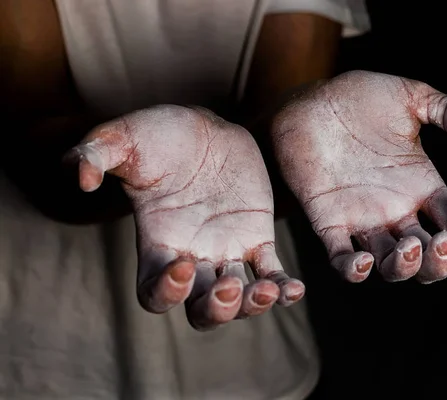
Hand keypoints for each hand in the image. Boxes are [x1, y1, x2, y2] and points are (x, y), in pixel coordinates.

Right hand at [66, 105, 304, 328]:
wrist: (202, 128)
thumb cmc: (158, 136)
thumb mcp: (122, 139)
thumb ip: (94, 155)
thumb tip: (80, 180)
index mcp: (158, 245)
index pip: (154, 293)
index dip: (166, 291)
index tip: (183, 263)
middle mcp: (193, 258)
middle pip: (201, 310)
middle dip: (215, 310)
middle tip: (227, 289)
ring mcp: (227, 252)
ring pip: (238, 299)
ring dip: (252, 305)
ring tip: (267, 291)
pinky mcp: (256, 238)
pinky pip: (270, 272)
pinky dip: (282, 287)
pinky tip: (295, 289)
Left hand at [271, 71, 446, 283]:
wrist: (310, 102)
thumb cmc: (359, 98)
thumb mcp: (407, 96)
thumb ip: (442, 107)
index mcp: (422, 186)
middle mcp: (397, 210)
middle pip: (429, 255)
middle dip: (442, 259)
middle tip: (444, 241)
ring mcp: (364, 220)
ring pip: (391, 264)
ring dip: (405, 266)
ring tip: (411, 247)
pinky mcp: (329, 222)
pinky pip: (341, 258)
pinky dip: (352, 269)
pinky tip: (362, 261)